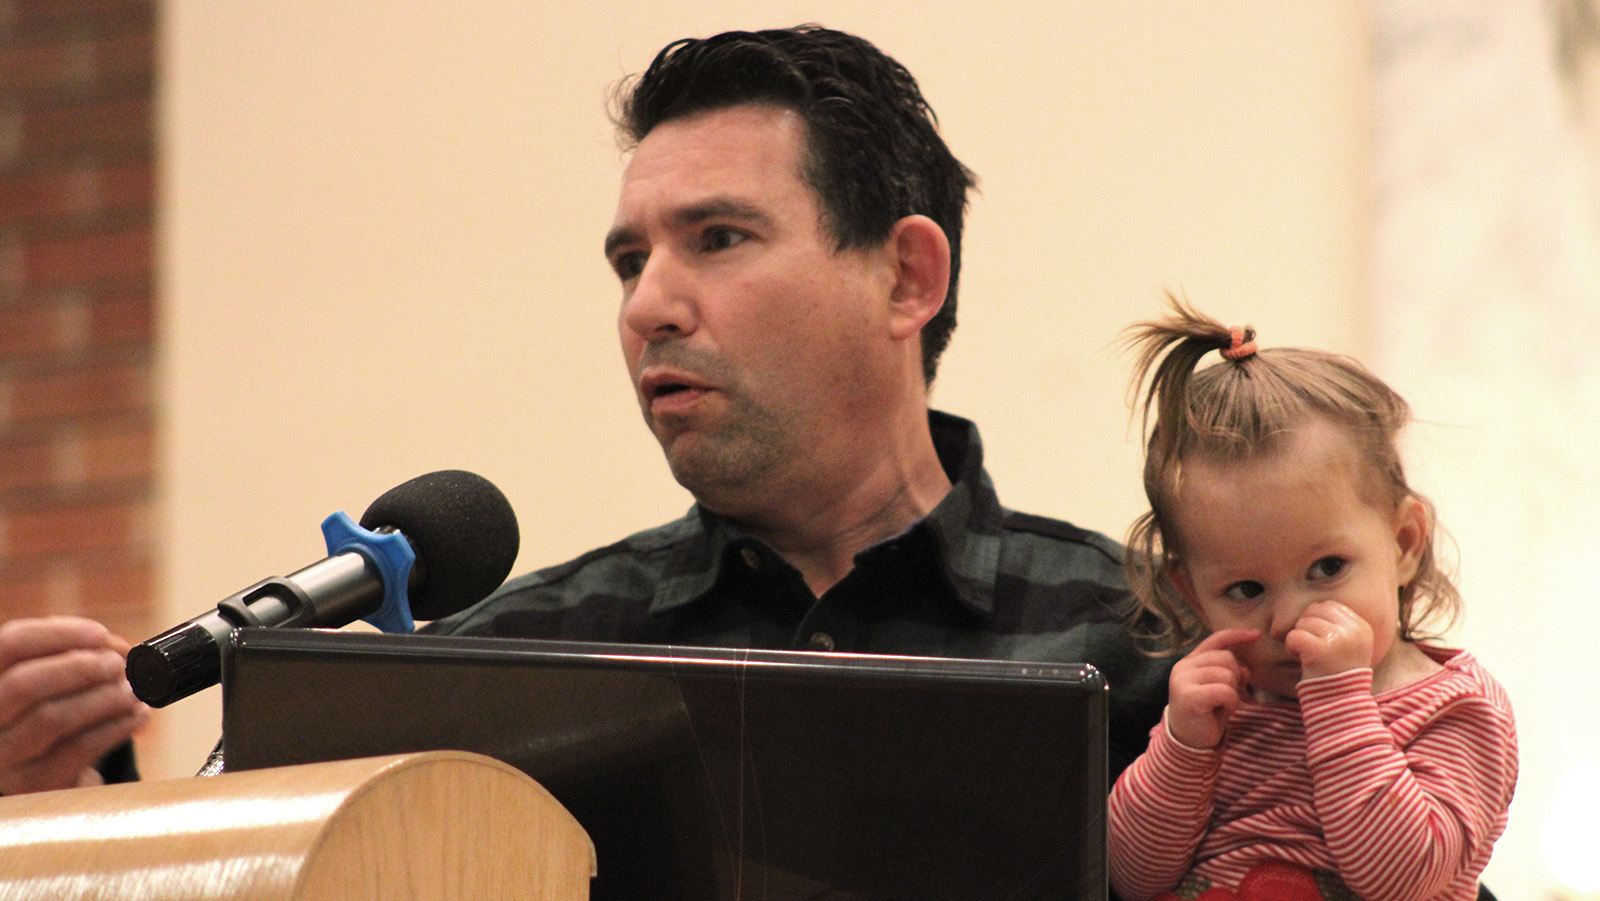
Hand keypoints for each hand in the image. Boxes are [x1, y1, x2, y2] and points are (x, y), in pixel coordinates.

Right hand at [0, 616, 149, 794]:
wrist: (47, 782)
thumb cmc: (52, 715)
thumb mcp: (51, 683)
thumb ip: (72, 655)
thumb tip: (111, 646)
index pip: (8, 644)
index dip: (57, 634)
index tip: (99, 634)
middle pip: (24, 684)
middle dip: (81, 668)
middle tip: (117, 666)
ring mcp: (3, 757)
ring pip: (52, 718)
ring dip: (104, 698)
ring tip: (132, 692)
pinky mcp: (32, 786)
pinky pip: (78, 749)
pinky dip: (117, 726)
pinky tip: (137, 715)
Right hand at [1166, 628, 1256, 749]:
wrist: (1187, 744)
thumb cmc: (1204, 717)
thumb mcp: (1219, 692)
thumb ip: (1229, 675)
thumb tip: (1246, 669)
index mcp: (1189, 662)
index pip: (1215, 640)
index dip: (1236, 635)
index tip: (1256, 634)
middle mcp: (1182, 667)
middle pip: (1226, 658)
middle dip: (1235, 677)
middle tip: (1225, 698)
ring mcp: (1183, 680)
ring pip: (1227, 674)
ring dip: (1232, 693)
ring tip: (1220, 706)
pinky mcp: (1190, 696)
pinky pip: (1225, 691)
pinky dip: (1229, 703)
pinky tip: (1219, 713)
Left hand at [1285, 600, 1372, 679]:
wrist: (1341, 703)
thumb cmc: (1339, 673)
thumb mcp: (1351, 645)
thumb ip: (1340, 624)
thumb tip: (1318, 605)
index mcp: (1362, 627)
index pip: (1329, 605)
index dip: (1318, 620)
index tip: (1322, 641)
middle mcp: (1354, 630)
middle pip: (1314, 610)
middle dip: (1307, 627)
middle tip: (1313, 649)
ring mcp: (1338, 639)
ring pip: (1302, 622)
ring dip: (1299, 639)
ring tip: (1311, 657)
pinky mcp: (1319, 649)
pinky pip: (1293, 636)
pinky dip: (1291, 648)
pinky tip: (1302, 661)